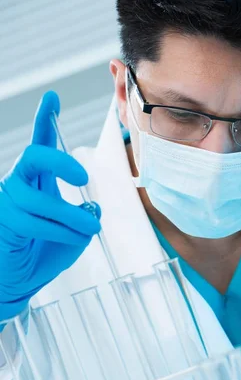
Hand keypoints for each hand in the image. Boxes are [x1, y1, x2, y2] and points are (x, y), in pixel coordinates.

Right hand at [0, 91, 100, 321]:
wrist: (19, 282)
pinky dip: (60, 229)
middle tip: (82, 178)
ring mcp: (7, 202)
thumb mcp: (75, 233)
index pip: (39, 146)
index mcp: (38, 182)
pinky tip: (72, 236)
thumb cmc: (43, 253)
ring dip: (70, 215)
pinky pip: (32, 220)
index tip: (53, 97)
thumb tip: (93, 207)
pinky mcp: (3, 221)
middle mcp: (19, 186)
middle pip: (33, 156)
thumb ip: (85, 217)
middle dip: (59, 161)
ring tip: (90, 228)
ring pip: (40, 198)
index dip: (44, 120)